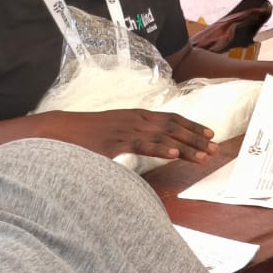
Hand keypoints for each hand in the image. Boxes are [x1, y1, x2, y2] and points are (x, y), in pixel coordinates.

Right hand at [35, 109, 217, 161]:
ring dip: (186, 145)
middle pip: (173, 126)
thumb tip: (145, 149)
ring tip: (203, 156)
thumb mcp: (113, 135)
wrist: (57, 131)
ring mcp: (126, 128)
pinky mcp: (115, 140)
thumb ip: (131, 139)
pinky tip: (175, 154)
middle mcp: (135, 118)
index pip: (170, 118)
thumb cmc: (84, 136)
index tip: (209, 135)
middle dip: (196, 137)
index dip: (191, 126)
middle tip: (215, 148)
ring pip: (163, 135)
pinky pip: (142, 143)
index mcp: (135, 116)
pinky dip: (161, 147)